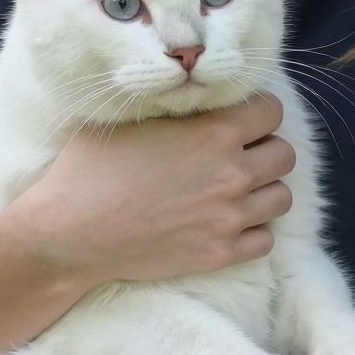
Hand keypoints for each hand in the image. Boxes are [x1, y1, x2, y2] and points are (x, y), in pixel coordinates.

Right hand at [29, 90, 295, 287]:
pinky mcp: (220, 253)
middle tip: (238, 156)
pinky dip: (253, 231)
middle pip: (284, 154)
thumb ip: (178, 110)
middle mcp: (232, 172)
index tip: (240, 122)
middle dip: (264, 150)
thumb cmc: (90, 170)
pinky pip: (266, 239)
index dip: (256, 114)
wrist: (70, 233)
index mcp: (214, 131)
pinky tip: (227, 223)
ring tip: (236, 191)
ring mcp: (230, 217)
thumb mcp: (132, 120)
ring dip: (263, 191)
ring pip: (282, 197)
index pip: (271, 111)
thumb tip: (198, 100)